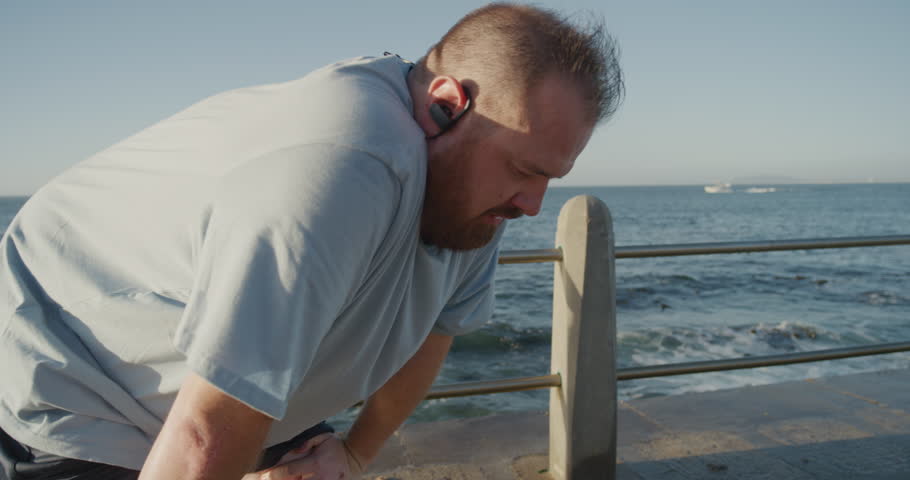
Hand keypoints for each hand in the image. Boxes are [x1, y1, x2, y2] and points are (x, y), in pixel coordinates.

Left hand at [246, 433, 364, 479]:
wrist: (353, 458)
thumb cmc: (334, 446)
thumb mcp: (324, 437)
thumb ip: (308, 441)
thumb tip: (296, 449)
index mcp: (315, 463)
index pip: (290, 470)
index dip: (274, 473)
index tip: (264, 473)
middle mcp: (318, 477)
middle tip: (263, 478)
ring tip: (276, 479)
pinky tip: (289, 479)